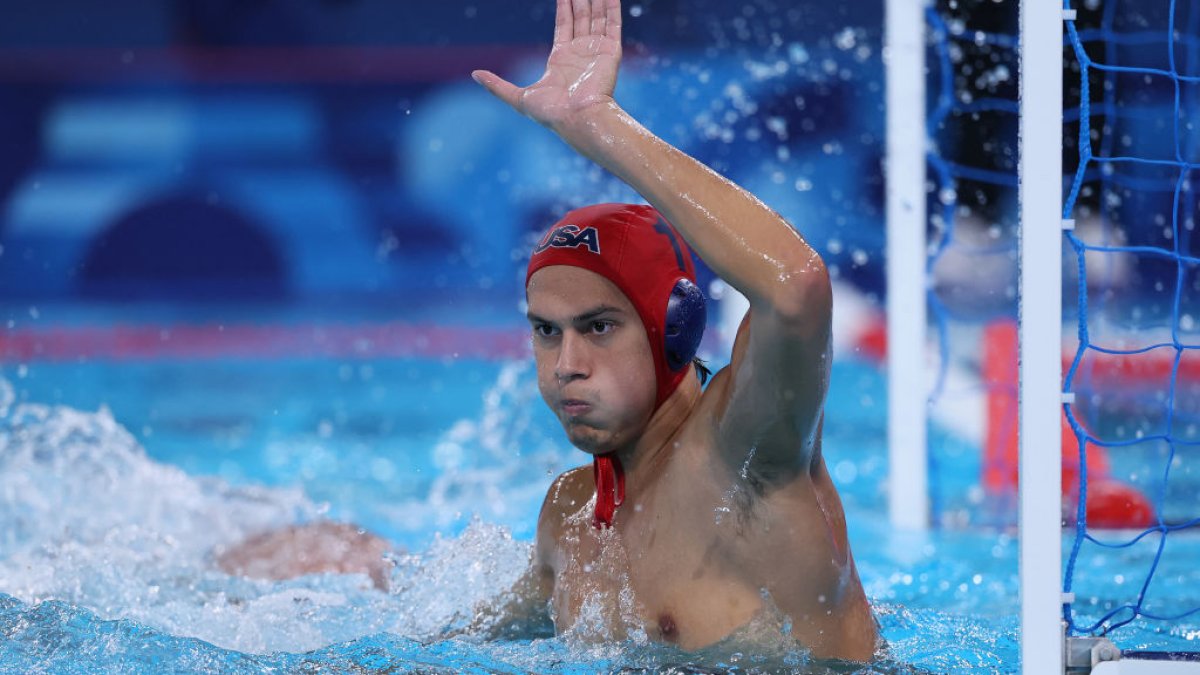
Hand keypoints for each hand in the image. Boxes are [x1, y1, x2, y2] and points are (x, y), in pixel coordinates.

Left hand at [472, 0, 622, 130]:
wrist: (577, 118)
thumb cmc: (550, 112)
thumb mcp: (518, 97)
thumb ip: (497, 85)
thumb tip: (475, 75)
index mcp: (562, 58)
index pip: (565, 25)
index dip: (564, 7)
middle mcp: (581, 52)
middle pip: (582, 17)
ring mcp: (596, 51)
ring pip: (597, 17)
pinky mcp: (610, 52)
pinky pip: (612, 24)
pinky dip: (612, 7)